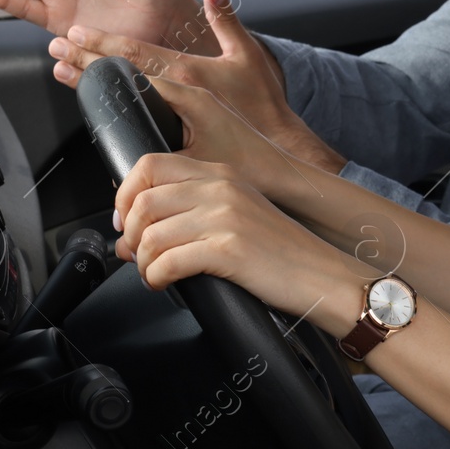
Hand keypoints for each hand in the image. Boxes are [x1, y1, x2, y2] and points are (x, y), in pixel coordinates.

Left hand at [50, 0, 346, 173]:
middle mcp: (177, 99)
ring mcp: (171, 125)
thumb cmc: (265, 107)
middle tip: (56, 48)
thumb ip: (227, 20)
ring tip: (64, 73)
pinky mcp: (171, 147)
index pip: (137, 54)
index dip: (103, 41)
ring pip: (120, 101)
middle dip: (84, 60)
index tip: (76, 32)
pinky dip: (111, 116)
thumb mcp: (249, 56)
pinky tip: (96, 111)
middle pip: (120, 76)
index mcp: (190, 75)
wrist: (278, 154)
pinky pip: (133, 127)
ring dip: (90, 87)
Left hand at [114, 154, 360, 329]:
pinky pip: (167, 262)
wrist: (323, 274)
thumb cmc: (282, 252)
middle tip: (136, 255)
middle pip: (143, 198)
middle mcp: (221, 187)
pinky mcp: (227, 248)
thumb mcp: (238, 216)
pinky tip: (164, 284)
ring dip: (142, 261)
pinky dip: (155, 278)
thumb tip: (129, 239)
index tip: (126, 221)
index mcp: (221, 173)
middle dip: (131, 234)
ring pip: (150, 233)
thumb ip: (189, 215)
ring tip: (153, 274)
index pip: (150, 164)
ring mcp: (224, 216)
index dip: (125, 194)